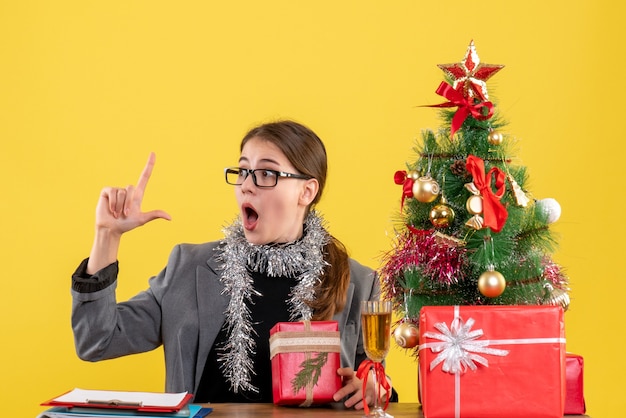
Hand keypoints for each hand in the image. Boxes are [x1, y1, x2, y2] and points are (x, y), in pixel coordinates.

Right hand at [87, 152, 170, 272]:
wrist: (111, 229)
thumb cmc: (126, 224)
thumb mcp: (141, 219)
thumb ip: (154, 215)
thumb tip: (170, 217)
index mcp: (137, 194)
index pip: (145, 176)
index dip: (149, 165)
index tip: (153, 153)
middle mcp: (127, 190)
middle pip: (131, 188)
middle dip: (128, 204)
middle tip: (125, 214)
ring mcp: (117, 190)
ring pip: (121, 192)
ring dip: (119, 206)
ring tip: (117, 213)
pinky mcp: (107, 191)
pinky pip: (112, 192)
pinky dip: (113, 203)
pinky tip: (111, 209)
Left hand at [333, 367, 367, 409]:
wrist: (371, 384)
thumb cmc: (355, 382)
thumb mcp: (349, 379)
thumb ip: (340, 380)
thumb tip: (326, 382)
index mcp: (352, 376)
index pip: (348, 372)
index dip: (343, 371)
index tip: (338, 371)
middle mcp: (359, 382)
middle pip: (351, 386)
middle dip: (343, 392)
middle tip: (335, 397)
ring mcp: (365, 389)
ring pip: (359, 394)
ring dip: (353, 399)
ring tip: (346, 404)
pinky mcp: (370, 396)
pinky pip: (366, 400)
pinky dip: (362, 404)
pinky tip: (356, 407)